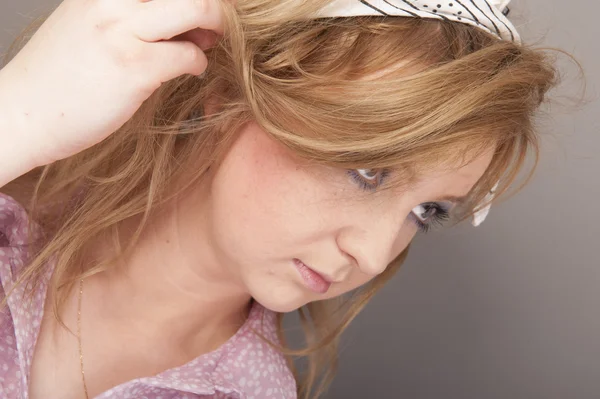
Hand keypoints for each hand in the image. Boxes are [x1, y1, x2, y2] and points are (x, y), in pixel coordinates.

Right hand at [0, 0, 222, 166]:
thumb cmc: (58, 76)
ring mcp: (123, 31)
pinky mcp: (134, 68)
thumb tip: (178, 15)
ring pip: (197, 8)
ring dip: (216, 26)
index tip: (195, 10)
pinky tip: (192, 70)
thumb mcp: (88, 25)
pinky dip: (198, 63)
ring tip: (206, 43)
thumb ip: (128, 14)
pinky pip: (188, 55)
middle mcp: (111, 0)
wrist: (22, 114)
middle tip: (214, 24)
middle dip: (213, 3)